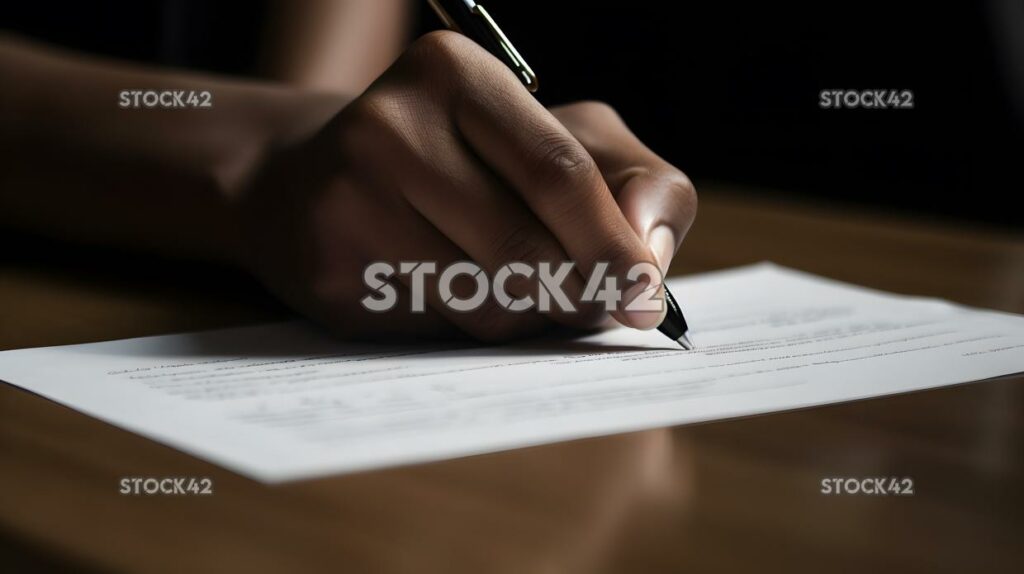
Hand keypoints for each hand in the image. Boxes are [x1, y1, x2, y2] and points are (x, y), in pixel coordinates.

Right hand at [235, 31, 696, 340]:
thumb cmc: (463, 163)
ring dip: (524, 314)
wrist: (314, 185)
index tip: (645, 297)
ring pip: (485, 301)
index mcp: (455, 75)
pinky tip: (449, 291)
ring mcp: (349, 201)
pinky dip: (468, 327)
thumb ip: (632, 181)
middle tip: (596, 307)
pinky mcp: (329, 270)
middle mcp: (390, 127)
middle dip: (577, 293)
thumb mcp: (559, 140)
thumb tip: (648, 261)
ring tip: (509, 282)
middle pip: (524, 248)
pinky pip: (439, 331)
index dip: (613, 246)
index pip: (558, 173)